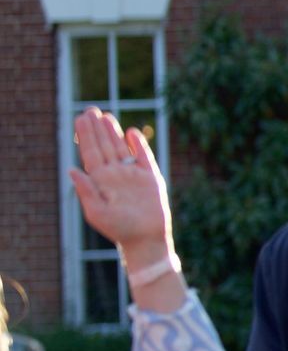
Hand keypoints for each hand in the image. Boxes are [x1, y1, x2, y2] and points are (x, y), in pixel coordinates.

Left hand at [70, 107, 172, 255]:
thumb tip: (72, 170)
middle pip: (103, 145)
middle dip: (96, 128)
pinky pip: (144, 157)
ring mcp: (133, 175)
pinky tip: (131, 133)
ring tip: (105, 116)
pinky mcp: (151, 178)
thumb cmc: (119, 230)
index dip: (85, 135)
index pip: (90, 152)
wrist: (145, 240)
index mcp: (100, 181)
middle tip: (89, 110)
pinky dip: (138, 144)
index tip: (80, 118)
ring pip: (121, 148)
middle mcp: (115, 174)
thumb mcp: (96, 213)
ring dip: (113, 132)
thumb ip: (85, 191)